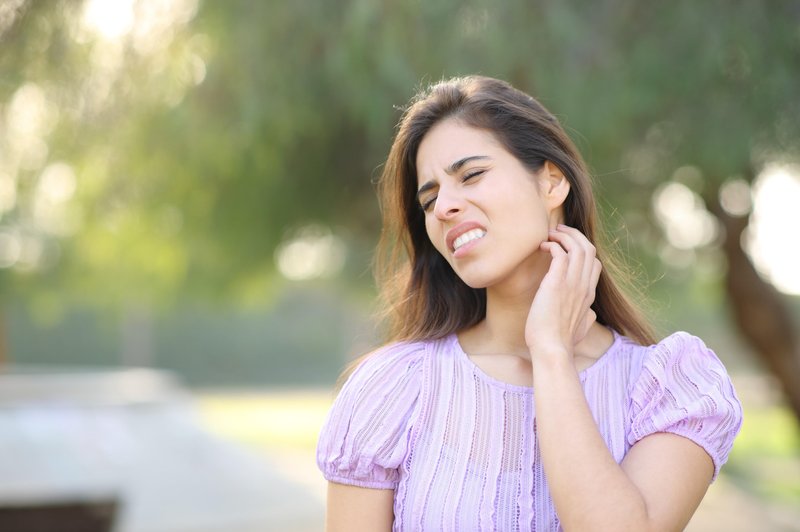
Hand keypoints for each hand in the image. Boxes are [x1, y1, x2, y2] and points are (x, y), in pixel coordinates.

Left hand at [525, 224, 601, 362]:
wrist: (552, 350)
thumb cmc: (560, 343)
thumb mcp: (581, 330)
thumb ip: (588, 319)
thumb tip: (591, 316)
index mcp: (589, 295)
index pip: (595, 263)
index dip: (582, 250)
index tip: (566, 247)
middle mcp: (584, 286)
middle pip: (589, 249)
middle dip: (574, 235)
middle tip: (557, 231)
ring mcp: (573, 284)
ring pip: (577, 247)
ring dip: (563, 236)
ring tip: (549, 235)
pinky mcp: (557, 284)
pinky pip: (560, 253)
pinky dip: (552, 245)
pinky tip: (542, 247)